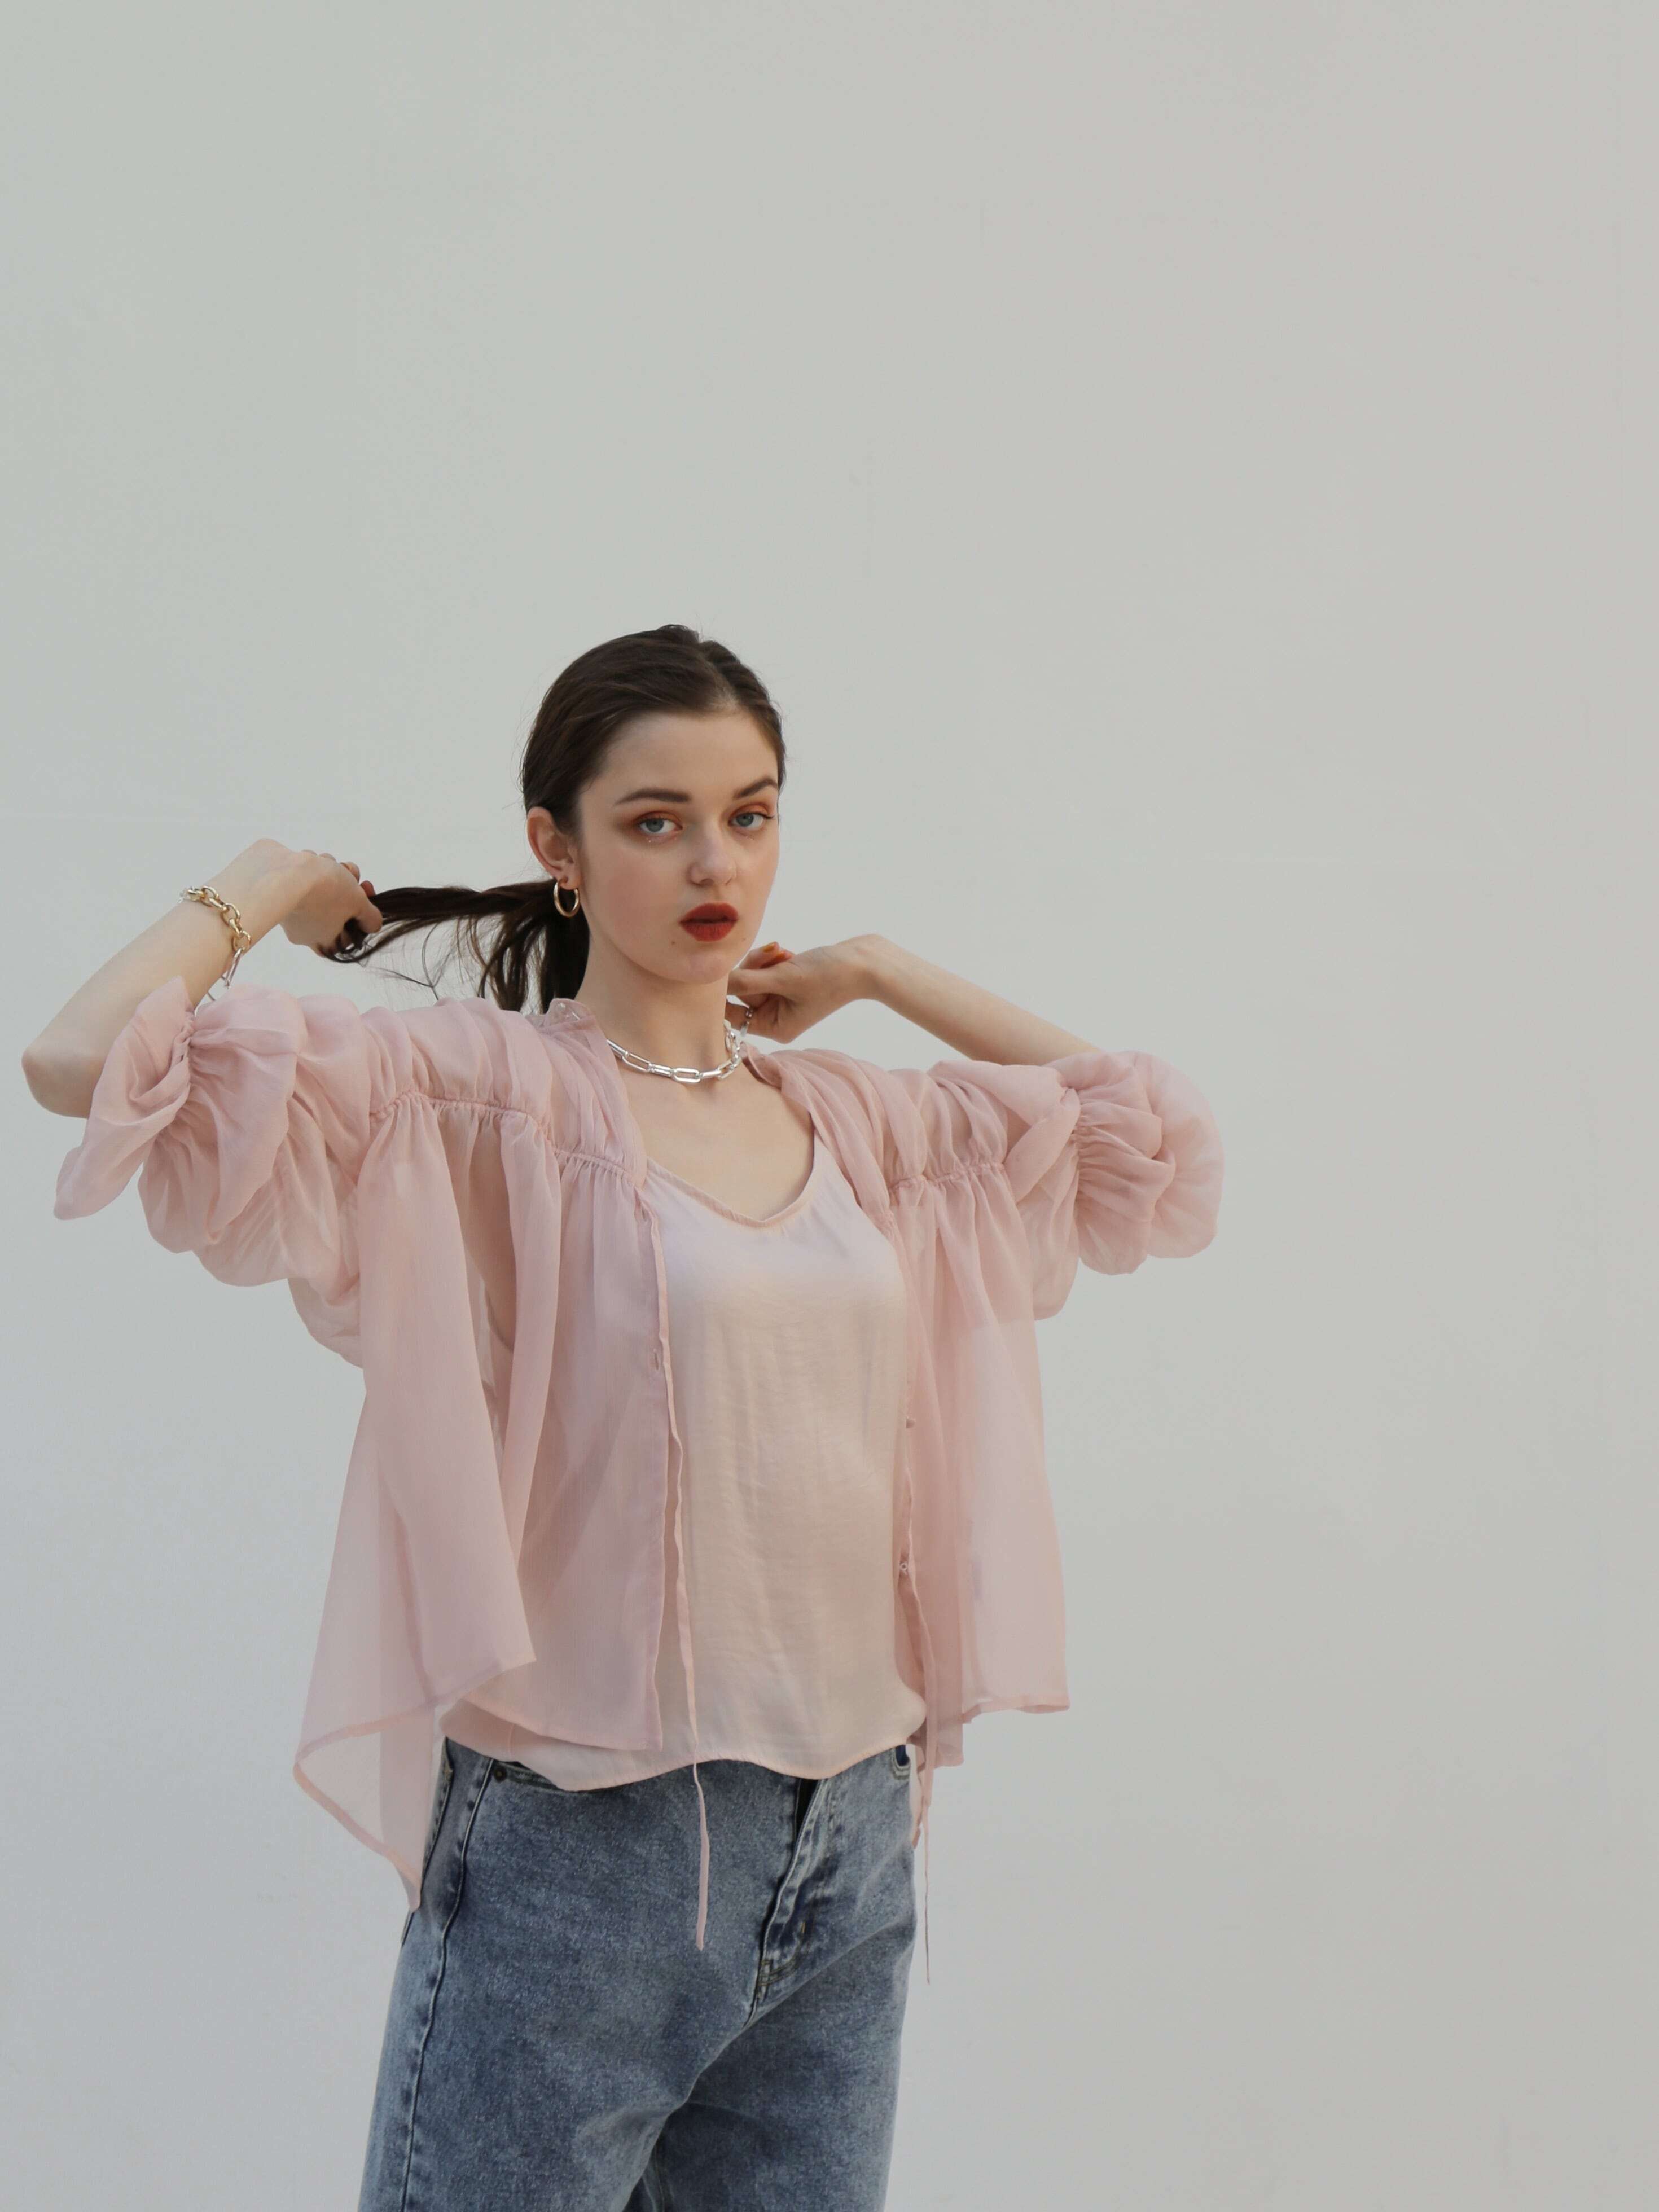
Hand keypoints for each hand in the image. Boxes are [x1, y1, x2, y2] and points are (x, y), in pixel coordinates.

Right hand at [276, 849, 384, 958]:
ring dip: (333, 873)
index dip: (363, 914)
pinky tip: (313, 861)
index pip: (350, 935)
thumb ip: (370, 917)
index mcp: (323, 943)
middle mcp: (304, 931)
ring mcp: (290, 910)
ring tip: (332, 865)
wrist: (283, 870)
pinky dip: (312, 868)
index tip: (367, 894)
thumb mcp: (358, 904)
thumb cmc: (324, 891)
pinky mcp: (280, 890)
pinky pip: (304, 879)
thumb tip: (373, 924)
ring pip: (323, 889)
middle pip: (338, 909)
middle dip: (349, 887)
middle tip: (354, 874)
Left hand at [725, 934, 877, 1042]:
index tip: (714, 974)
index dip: (722, 994)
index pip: (732, 1015)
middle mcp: (777, 1018)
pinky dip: (773, 959)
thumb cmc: (828, 975)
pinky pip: (766, 969)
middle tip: (772, 955)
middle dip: (753, 969)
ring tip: (783, 953)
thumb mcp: (784, 978)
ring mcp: (782, 999)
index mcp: (776, 1028)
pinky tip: (789, 954)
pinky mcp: (787, 982)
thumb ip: (747, 980)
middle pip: (742, 991)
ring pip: (753, 976)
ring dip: (763, 961)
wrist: (863, 962)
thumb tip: (715, 983)